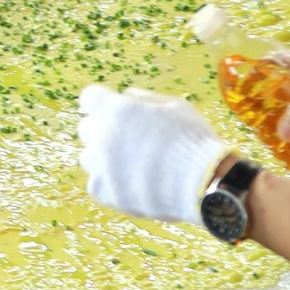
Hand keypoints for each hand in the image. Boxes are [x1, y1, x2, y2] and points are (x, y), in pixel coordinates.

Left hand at [77, 85, 228, 223]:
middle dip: (103, 128)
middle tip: (127, 138)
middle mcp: (103, 136)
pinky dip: (110, 183)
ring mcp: (102, 166)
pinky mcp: (105, 193)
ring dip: (103, 157)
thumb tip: (125, 96)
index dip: (103, 102)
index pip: (90, 97)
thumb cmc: (193, 140)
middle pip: (86, 128)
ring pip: (88, 157)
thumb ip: (143, 98)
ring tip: (131, 164)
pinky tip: (132, 182)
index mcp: (118, 110)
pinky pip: (96, 183)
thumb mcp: (174, 105)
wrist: (203, 185)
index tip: (113, 109)